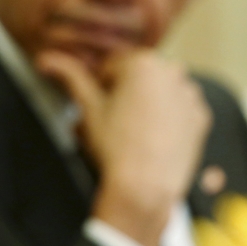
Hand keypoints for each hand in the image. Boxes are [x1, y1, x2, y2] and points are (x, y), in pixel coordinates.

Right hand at [36, 49, 211, 245]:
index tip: (97, 107)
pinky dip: (165, 117)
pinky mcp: (200, 116)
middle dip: (122, 93)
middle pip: (136, 76)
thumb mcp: (87, 107)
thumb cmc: (116, 147)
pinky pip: (177, 108)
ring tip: (130, 131)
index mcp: (142, 64)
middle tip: (111, 121)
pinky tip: (150, 137)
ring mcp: (189, 95)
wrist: (146, 185)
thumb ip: (69, 77)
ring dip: (143, 103)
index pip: (110, 66)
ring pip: (157, 90)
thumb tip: (46, 59)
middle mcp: (171, 73)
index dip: (98, 87)